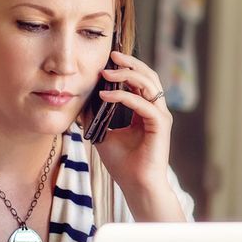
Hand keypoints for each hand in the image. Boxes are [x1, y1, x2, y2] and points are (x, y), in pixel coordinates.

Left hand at [93, 51, 175, 202]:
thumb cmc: (123, 165)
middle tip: (112, 55)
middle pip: (148, 76)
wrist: (136, 186)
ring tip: (106, 72)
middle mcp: (156, 111)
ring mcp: (160, 117)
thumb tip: (81, 100)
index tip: (107, 61)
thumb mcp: (103, 134)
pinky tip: (105, 95)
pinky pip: (142, 103)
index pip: (141, 81)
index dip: (126, 68)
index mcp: (146, 111)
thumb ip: (96, 117)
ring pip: (148, 84)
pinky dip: (124, 96)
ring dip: (127, 75)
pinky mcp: (160, 125)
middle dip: (130, 63)